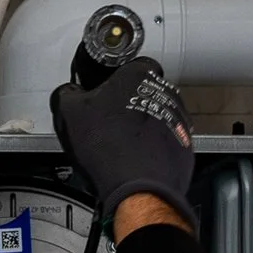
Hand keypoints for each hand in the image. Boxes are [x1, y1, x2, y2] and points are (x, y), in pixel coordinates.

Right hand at [49, 57, 196, 228]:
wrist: (139, 188)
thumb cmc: (110, 148)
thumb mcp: (70, 113)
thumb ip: (67, 94)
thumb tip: (68, 93)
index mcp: (137, 75)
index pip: (130, 64)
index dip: (115, 79)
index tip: (105, 91)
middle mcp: (164, 93)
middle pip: (145, 92)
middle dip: (130, 104)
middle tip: (110, 122)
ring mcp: (178, 119)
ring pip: (157, 116)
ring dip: (143, 126)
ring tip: (122, 144)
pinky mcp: (184, 144)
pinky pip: (167, 140)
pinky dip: (154, 148)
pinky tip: (135, 159)